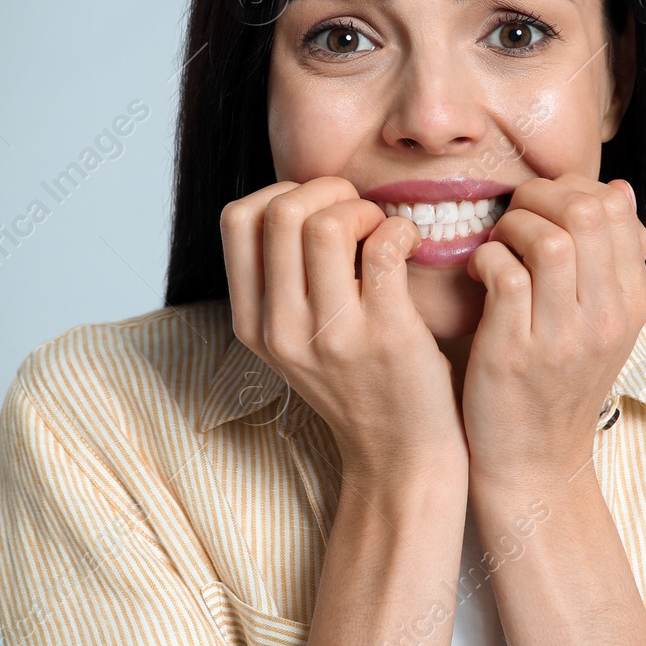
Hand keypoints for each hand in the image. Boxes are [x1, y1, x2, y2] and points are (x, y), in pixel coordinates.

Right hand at [220, 176, 466, 479]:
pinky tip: (410, 247)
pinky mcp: (386, 335)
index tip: (318, 211)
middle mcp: (282, 329)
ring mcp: (331, 335)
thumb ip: (284, 280)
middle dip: (329, 191)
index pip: (236, 220)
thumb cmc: (357, 382)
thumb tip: (301, 198)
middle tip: (359, 214)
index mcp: (253, 323)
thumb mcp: (295, 340)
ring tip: (382, 233)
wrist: (400, 455)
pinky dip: (400, 230)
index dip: (282, 193)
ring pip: (327, 225)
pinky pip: (383, 247)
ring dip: (364, 210)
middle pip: (282, 212)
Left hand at [460, 174, 645, 487]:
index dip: (572, 190)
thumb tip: (618, 188)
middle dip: (540, 198)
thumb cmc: (558, 382)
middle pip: (587, 214)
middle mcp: (606, 318)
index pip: (616, 210)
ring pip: (549, 240)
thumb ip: (609, 258)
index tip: (544, 207)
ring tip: (499, 244)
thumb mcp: (602, 322)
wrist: (536, 461)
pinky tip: (480, 273)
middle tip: (515, 217)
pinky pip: (505, 274)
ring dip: (511, 227)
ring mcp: (563, 337)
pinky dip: (486, 259)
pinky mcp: (515, 351)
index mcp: (632, 303)